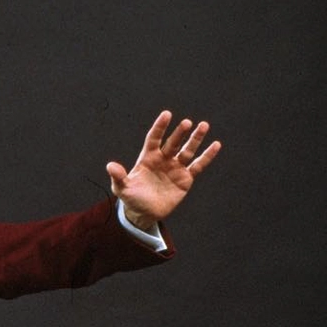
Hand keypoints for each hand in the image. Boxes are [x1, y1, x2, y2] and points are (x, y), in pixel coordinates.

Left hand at [106, 112, 221, 233]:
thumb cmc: (131, 198)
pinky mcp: (186, 178)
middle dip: (179, 133)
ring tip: (203, 126)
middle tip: (186, 123)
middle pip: (173, 143)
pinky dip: (207, 156)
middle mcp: (163, 159)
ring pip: (187, 150)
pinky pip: (198, 165)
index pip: (155, 138)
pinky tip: (216, 145)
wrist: (144, 212)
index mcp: (148, 157)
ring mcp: (175, 167)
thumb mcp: (122, 188)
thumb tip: (110, 166)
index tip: (167, 114)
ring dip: (195, 138)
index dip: (160, 127)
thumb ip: (118, 176)